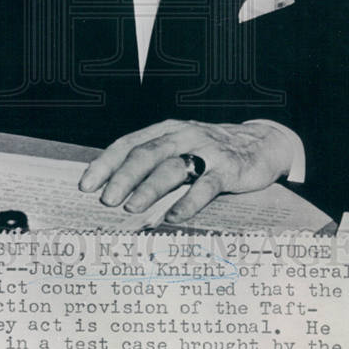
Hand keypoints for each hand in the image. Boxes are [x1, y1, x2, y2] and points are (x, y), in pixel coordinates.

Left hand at [78, 119, 292, 222]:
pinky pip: (205, 185)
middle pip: (147, 154)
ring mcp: (206, 151)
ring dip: (150, 189)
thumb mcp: (182, 148)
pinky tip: (173, 217)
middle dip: (123, 177)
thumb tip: (117, 193)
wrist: (262, 144)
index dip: (105, 163)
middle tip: (106, 200)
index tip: (85, 185)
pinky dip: (188, 202)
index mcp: (166, 131)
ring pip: (172, 167)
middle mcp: (183, 136)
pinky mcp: (228, 168)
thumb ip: (156, 164)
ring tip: (132, 208)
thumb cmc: (212, 152)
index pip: (129, 143)